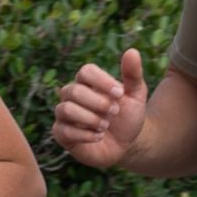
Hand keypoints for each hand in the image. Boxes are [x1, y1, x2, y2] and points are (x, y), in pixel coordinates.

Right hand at [50, 47, 147, 168]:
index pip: (85, 72)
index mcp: (88, 82)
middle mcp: (72, 95)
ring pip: (66, 109)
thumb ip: (133, 75)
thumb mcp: (136, 95)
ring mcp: (64, 115)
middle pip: (74, 90)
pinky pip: (63, 130)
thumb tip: (132, 51)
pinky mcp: (61, 134)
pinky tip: (99, 137)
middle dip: (97, 102)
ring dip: (90, 118)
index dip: (102, 81)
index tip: (119, 94)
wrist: (126, 145)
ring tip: (105, 126)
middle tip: (114, 111)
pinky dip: (85, 134)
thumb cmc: (128, 117)